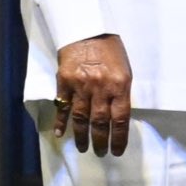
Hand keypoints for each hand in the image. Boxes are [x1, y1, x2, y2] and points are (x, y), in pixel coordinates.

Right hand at [54, 35, 132, 157]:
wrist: (87, 31)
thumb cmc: (111, 51)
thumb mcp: (125, 70)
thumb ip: (121, 93)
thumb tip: (118, 116)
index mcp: (120, 86)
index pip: (120, 118)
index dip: (119, 137)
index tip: (117, 150)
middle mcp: (100, 88)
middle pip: (99, 122)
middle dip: (100, 141)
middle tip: (100, 153)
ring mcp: (81, 86)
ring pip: (80, 118)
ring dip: (82, 136)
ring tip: (83, 148)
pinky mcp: (64, 83)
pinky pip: (62, 106)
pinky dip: (61, 122)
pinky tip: (60, 134)